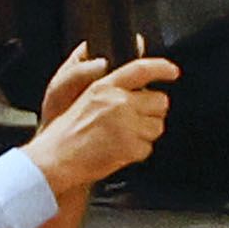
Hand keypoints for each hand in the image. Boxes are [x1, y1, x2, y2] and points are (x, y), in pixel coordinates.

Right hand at [32, 53, 177, 190]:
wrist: (55, 159)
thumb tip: (134, 85)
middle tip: (136, 122)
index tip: (173, 72)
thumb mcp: (85, 98)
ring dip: (146, 134)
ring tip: (123, 138)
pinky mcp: (129, 146)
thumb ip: (110, 88)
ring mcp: (125, 124)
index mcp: (105, 87)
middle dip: (153, 112)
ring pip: (157, 126)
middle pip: (160, 101)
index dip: (162, 68)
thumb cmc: (66, 134)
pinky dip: (137, 153)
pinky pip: (148, 148)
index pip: (141, 69)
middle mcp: (118, 102)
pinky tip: (120, 151)